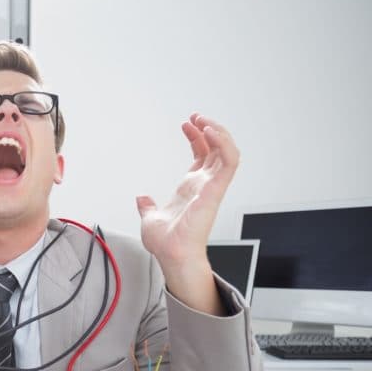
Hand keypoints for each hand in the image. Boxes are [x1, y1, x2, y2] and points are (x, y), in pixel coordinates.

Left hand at [136, 114, 239, 270]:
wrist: (171, 254)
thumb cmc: (166, 243)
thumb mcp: (150, 217)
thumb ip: (148, 206)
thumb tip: (142, 199)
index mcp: (192, 188)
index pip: (202, 155)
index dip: (196, 136)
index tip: (186, 123)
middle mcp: (205, 185)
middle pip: (216, 148)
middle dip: (209, 128)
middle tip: (196, 116)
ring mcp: (212, 186)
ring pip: (228, 151)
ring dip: (219, 132)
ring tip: (203, 120)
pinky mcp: (216, 189)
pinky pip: (230, 161)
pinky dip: (224, 143)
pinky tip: (210, 131)